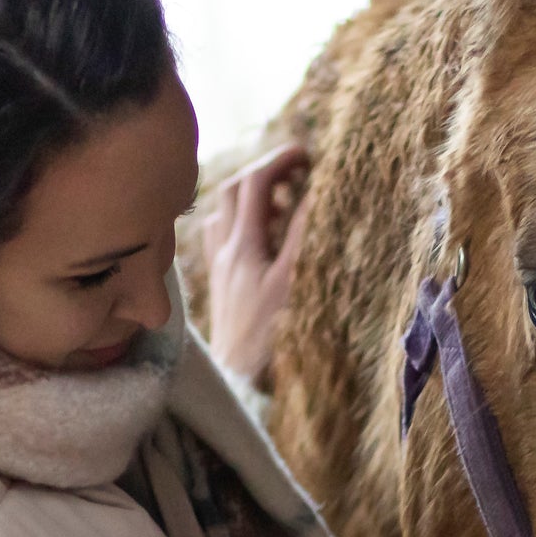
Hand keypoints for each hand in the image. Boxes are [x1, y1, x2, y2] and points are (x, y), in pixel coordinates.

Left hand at [202, 143, 310, 383]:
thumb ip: (303, 236)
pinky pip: (221, 237)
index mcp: (242, 246)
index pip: (256, 182)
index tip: (308, 156)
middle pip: (236, 189)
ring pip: (225, 212)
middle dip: (266, 172)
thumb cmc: (268, 338)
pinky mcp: (220, 284)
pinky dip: (240, 223)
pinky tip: (260, 238)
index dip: (281, 160)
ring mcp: (219, 267)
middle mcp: (224, 250)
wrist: (238, 380)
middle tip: (298, 174)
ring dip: (252, 197)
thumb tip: (316, 193)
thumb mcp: (293, 284)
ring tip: (283, 205)